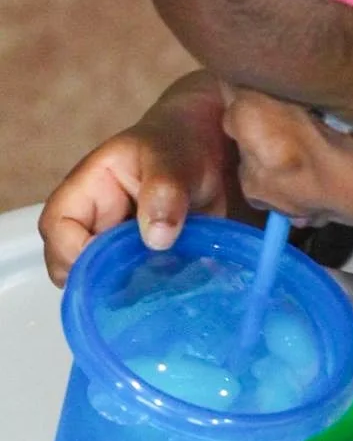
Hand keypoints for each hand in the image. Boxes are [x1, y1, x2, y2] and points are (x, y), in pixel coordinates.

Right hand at [39, 73, 235, 286]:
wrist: (206, 148)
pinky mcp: (140, 259)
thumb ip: (164, 191)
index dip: (73, 252)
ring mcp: (115, 242)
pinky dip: (148, 294)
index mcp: (87, 189)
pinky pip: (134, 285)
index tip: (108, 268)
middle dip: (95, 283)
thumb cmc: (178, 145)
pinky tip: (170, 295)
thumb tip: (157, 238)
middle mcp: (93, 220)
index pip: (58, 226)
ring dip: (122, 293)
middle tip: (133, 294)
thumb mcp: (172, 160)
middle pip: (70, 260)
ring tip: (154, 294)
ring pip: (100, 279)